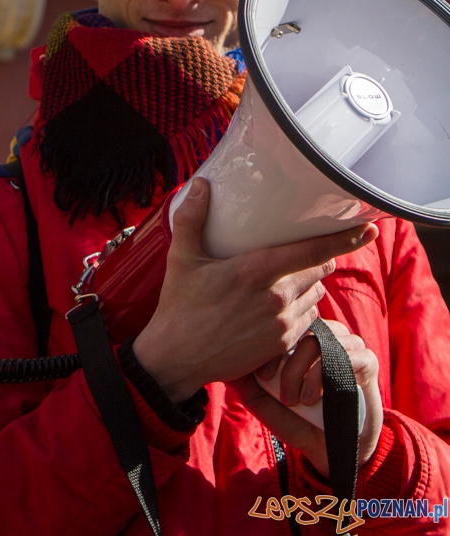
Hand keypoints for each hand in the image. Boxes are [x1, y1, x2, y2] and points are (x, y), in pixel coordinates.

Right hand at [132, 178, 377, 402]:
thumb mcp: (181, 260)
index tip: (366, 229)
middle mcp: (276, 298)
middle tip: (300, 253)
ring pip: (316, 294)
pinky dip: (301, 310)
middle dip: (317, 260)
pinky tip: (278, 308)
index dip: (344, 239)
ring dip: (308, 285)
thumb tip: (201, 186)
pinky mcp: (283, 344)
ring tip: (283, 282)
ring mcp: (282, 323)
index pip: (313, 252)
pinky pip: (309, 319)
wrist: (177, 358)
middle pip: (319, 270)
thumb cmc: (178, 307)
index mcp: (255, 272)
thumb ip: (192, 219)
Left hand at [230, 320, 383, 476]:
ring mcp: (348, 344)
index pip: (281, 322)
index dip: (269, 346)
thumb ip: (244, 378)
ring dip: (305, 372)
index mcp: (298, 336)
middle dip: (286, 362)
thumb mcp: (261, 399)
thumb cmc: (293, 418)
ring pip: (322, 340)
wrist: (328, 447)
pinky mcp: (369, 361)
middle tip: (280, 392)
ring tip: (297, 401)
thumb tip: (223, 358)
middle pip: (301, 327)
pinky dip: (327, 377)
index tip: (261, 376)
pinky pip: (350, 356)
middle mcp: (323, 334)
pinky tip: (316, 399)